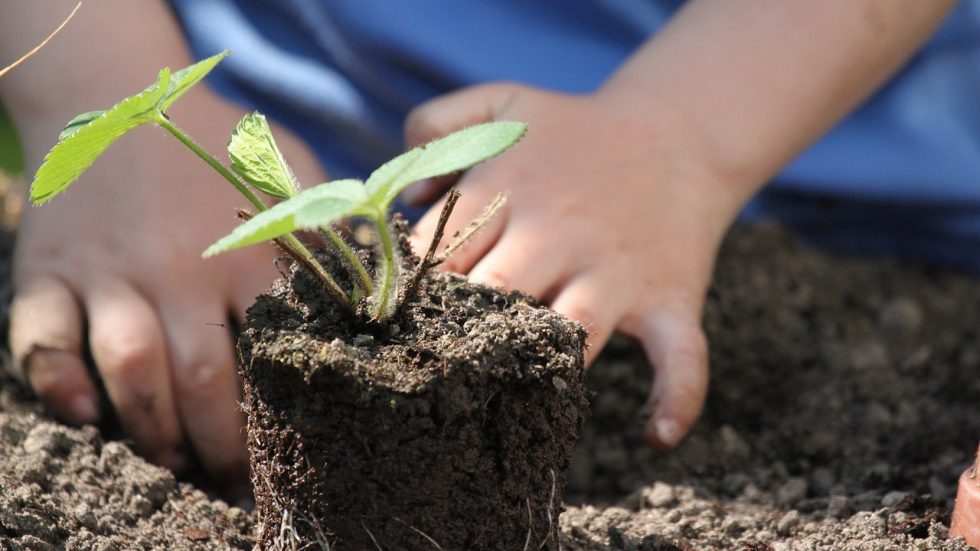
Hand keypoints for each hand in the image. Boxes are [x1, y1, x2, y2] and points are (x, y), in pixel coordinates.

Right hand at [8, 91, 323, 494]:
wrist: (110, 92)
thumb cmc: (210, 141)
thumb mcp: (282, 167)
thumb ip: (324, 219)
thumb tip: (378, 271)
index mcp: (244, 250)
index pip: (272, 352)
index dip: (282, 416)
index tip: (292, 454)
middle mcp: (177, 267)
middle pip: (202, 379)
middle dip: (221, 447)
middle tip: (233, 482)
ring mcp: (109, 270)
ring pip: (130, 370)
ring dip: (152, 429)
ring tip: (173, 462)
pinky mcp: (50, 269)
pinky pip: (42, 339)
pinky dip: (57, 383)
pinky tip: (85, 416)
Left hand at [405, 83, 745, 447]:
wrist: (678, 132)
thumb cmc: (574, 131)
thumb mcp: (501, 103)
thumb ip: (435, 124)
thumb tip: (407, 199)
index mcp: (510, 191)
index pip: (441, 254)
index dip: (412, 292)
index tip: (392, 322)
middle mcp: (558, 235)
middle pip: (493, 295)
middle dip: (459, 333)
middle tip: (431, 370)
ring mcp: (616, 272)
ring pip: (570, 332)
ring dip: (539, 367)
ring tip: (507, 401)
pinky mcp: (669, 299)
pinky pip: (681, 356)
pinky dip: (678, 397)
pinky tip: (656, 435)